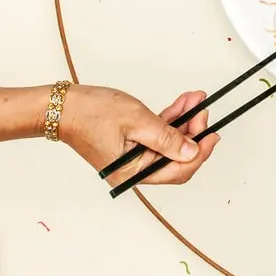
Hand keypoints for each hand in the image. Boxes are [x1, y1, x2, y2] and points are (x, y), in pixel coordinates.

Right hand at [60, 85, 220, 185]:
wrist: (63, 106)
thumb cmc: (90, 113)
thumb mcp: (137, 121)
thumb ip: (167, 138)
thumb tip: (192, 151)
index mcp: (133, 173)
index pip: (177, 171)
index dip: (199, 153)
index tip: (212, 135)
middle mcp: (134, 170)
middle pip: (176, 158)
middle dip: (194, 134)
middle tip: (203, 113)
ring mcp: (133, 157)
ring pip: (170, 144)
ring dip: (184, 122)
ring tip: (195, 102)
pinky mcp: (132, 144)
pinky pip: (158, 135)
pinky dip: (171, 120)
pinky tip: (183, 104)